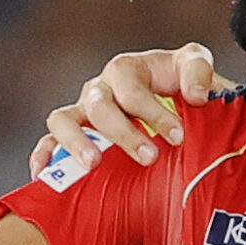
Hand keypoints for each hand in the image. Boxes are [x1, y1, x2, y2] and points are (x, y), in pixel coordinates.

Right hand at [31, 43, 225, 175]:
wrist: (182, 123)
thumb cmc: (191, 99)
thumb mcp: (203, 81)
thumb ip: (203, 77)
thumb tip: (197, 97)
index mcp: (134, 69)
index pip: (133, 83)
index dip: (153, 109)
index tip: (178, 135)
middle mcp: (104, 87)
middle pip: (101, 104)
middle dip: (125, 132)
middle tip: (151, 157)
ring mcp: (83, 111)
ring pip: (64, 119)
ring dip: (78, 141)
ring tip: (95, 164)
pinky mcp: (70, 135)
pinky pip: (47, 142)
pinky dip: (43, 156)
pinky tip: (42, 175)